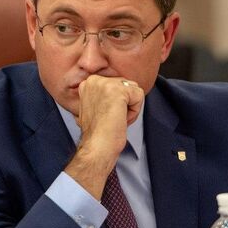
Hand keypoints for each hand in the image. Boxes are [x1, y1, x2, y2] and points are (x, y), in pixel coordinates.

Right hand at [65, 75, 144, 198]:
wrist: (97, 146)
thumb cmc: (97, 133)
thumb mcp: (96, 106)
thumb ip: (105, 94)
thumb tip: (123, 92)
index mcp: (88, 83)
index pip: (117, 84)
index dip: (116, 103)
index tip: (104, 116)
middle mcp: (94, 80)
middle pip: (127, 85)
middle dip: (124, 104)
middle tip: (111, 119)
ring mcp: (105, 84)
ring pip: (134, 90)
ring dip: (130, 108)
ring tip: (115, 119)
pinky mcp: (118, 90)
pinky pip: (139, 96)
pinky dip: (134, 112)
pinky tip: (120, 119)